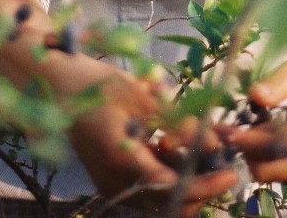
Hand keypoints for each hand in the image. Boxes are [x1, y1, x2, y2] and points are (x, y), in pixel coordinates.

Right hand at [68, 66, 237, 216]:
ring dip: (186, 182)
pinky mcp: (112, 179)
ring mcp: (112, 185)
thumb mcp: (140, 96)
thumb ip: (175, 121)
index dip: (203, 184)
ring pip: (160, 199)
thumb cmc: (96, 84)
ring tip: (203, 152)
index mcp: (121, 160)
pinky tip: (175, 147)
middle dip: (200, 188)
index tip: (230, 173)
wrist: (56, 87)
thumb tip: (213, 143)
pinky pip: (147, 188)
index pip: (170, 187)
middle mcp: (116, 182)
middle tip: (224, 166)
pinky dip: (168, 174)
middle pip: (168, 202)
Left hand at [216, 49, 286, 183]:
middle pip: (278, 167)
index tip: (226, 131)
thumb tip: (255, 95)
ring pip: (279, 176)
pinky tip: (258, 140)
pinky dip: (268, 162)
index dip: (252, 140)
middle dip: (248, 152)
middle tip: (225, 132)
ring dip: (255, 158)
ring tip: (240, 132)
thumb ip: (279, 82)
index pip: (283, 142)